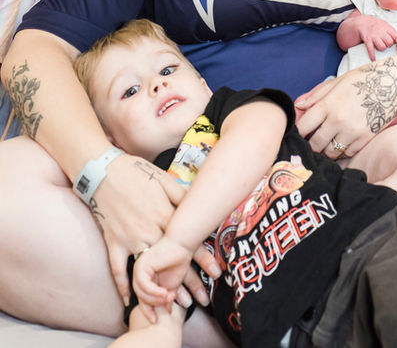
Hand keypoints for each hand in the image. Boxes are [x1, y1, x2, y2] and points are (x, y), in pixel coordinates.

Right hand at [86, 153, 219, 307]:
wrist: (102, 169)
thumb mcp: (163, 178)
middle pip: (171, 260)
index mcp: (164, 214)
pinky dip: (122, 285)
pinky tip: (128, 300)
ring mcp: (129, 238)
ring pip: (148, 269)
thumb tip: (200, 203)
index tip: (215, 273)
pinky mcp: (112, 241)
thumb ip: (182, 194)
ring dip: (160, 289)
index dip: (203, 258)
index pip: (188, 239)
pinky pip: (117, 268)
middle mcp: (148, 229)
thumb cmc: (136, 171)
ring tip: (172, 306)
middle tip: (201, 300)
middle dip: (188, 281)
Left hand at [133, 235, 202, 321]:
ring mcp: (139, 268)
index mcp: (145, 276)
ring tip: (169, 298)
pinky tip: (166, 293)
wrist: (182, 242)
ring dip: (156, 300)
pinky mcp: (141, 265)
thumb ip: (167, 296)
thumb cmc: (178, 258)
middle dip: (152, 308)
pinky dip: (155, 292)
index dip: (149, 311)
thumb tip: (167, 311)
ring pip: (141, 293)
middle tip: (165, 312)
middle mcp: (139, 273)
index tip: (156, 321)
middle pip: (141, 297)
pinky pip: (144, 285)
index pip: (143, 298)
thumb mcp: (171, 282)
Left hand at [295, 57, 396, 157]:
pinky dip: (342, 151)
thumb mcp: (336, 82)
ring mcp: (352, 131)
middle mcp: (338, 120)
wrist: (392, 84)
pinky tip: (342, 142)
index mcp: (328, 104)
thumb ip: (316, 95)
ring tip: (326, 143)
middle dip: (310, 144)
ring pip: (331, 152)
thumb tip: (298, 105)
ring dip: (326, 150)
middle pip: (315, 144)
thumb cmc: (362, 80)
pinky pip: (347, 153)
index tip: (298, 133)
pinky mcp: (365, 139)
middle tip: (311, 142)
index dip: (298, 132)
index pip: (304, 126)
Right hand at [347, 14, 396, 60]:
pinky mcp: (368, 40)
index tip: (392, 41)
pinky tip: (373, 59)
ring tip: (379, 46)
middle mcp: (380, 31)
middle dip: (388, 45)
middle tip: (385, 43)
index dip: (395, 40)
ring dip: (381, 48)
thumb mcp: (384, 24)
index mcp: (386, 27)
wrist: (362, 22)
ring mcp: (374, 36)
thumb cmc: (374, 24)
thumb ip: (391, 30)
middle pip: (390, 43)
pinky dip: (372, 55)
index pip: (395, 36)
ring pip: (382, 47)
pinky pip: (371, 49)